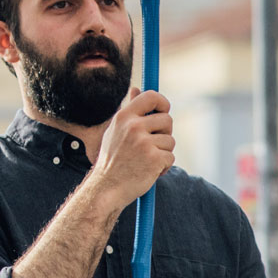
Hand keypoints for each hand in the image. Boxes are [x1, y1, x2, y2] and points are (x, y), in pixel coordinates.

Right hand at [92, 88, 174, 207]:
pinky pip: (170, 157)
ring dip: (163, 152)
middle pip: (167, 119)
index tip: (163, 110)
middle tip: (152, 144)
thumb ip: (129, 110)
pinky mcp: (154, 159)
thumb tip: (136, 89)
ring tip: (146, 160)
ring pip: (170, 141)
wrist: (107, 188)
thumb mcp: (116, 131)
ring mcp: (144, 143)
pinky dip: (163, 166)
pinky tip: (149, 171)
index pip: (151, 97)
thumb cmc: (112, 159)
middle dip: (164, 132)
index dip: (162, 102)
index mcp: (124, 117)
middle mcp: (133, 127)